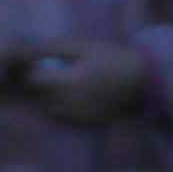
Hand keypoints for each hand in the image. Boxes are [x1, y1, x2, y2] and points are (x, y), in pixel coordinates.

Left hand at [22, 38, 150, 127]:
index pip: (32, 80)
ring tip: (65, 84)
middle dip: (40, 84)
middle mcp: (68, 103)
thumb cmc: (114, 58)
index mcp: (67, 82)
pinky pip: (64, 117)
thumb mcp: (84, 46)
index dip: (31, 71)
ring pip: (49, 109)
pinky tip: (77, 96)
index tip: (37, 64)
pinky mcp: (85, 124)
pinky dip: (63, 107)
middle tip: (52, 72)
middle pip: (38, 96)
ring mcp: (77, 117)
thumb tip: (29, 49)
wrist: (143, 81)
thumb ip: (54, 47)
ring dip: (49, 97)